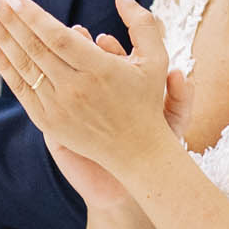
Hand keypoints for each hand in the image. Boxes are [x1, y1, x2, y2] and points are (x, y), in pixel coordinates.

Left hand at [0, 0, 174, 175]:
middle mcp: (76, 89)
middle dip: (8, 20)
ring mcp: (59, 107)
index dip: (34, 17)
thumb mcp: (156, 58)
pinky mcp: (48, 121)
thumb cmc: (146, 100)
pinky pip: (21, 89)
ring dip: (1, 38)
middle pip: (34, 49)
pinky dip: (5, 67)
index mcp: (100, 70)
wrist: (136, 151)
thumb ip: (141, 22)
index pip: (58, 38)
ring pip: (24, 67)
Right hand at [43, 30, 192, 209]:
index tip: (105, 40)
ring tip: (64, 59)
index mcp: (122, 86)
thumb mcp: (171, 126)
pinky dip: (47, 90)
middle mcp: (97, 92)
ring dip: (61, 64)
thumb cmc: (150, 152)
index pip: (111, 59)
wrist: (126, 188)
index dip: (108, 48)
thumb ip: (180, 101)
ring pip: (65, 79)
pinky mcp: (58, 128)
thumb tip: (181, 74)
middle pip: (84, 62)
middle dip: (80, 49)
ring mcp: (75, 107)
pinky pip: (50, 104)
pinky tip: (48, 84)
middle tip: (77, 42)